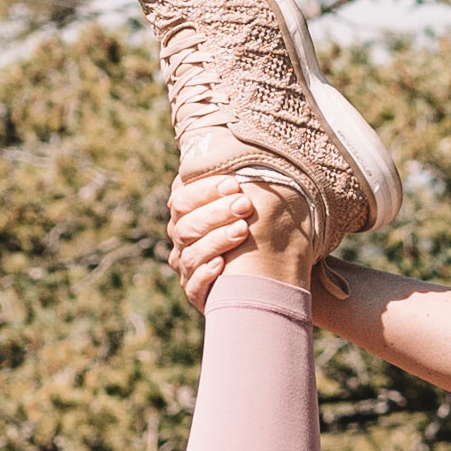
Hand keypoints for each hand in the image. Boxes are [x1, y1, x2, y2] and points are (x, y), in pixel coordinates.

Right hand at [165, 163, 259, 311]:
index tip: (234, 184)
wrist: (269, 272)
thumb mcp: (248, 204)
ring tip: (242, 230)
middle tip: (245, 205)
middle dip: (216, 213)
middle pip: (186, 225)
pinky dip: (206, 275)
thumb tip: (244, 157)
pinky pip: (194, 286)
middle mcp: (182, 240)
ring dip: (216, 240)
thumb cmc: (258, 229)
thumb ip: (237, 185)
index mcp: (187, 214)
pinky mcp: (197, 294)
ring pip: (191, 254)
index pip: (182, 198)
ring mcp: (187, 267)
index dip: (205, 190)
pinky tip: (222, 265)